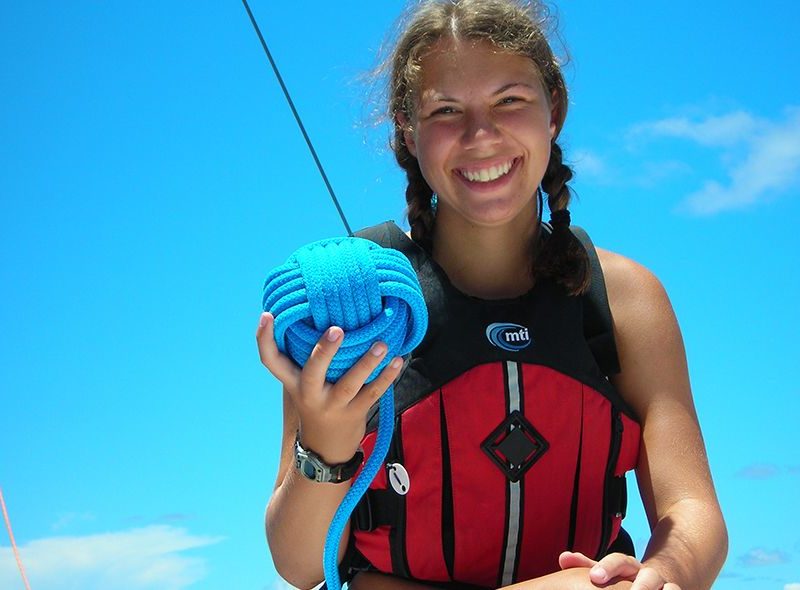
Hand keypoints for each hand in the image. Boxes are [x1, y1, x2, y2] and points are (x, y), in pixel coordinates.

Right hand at [256, 312, 403, 463]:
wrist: (326, 449)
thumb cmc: (316, 402)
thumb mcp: (302, 384)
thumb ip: (306, 358)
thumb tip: (322, 313)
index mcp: (292, 381)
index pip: (270, 360)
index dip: (264, 338)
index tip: (268, 314)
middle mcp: (309, 393)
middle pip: (313, 371)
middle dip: (324, 350)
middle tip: (337, 329)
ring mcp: (333, 405)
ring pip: (349, 384)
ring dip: (366, 363)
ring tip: (381, 345)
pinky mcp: (355, 412)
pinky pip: (373, 393)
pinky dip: (387, 376)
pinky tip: (398, 360)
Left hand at [558, 551, 681, 589]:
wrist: (664, 577)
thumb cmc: (625, 576)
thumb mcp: (608, 570)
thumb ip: (587, 565)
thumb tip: (563, 557)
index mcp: (629, 566)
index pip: (618, 562)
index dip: (607, 567)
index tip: (595, 576)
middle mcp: (649, 575)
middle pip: (648, 576)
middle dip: (640, 585)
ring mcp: (666, 587)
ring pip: (671, 588)